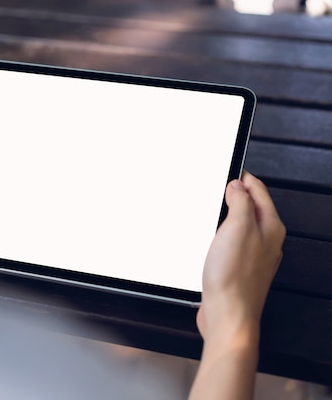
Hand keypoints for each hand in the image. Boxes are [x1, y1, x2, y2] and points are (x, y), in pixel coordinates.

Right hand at [197, 171, 285, 340]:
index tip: (231, 168)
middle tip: (221, 185)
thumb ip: (241, 202)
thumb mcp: (237, 227)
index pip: (260, 192)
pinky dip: (223, 235)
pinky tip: (212, 239)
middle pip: (253, 209)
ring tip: (216, 207)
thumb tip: (238, 186)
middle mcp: (267, 242)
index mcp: (271, 228)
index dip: (244, 177)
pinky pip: (233, 244)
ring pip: (243, 227)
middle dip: (237, 195)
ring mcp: (254, 257)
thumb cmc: (234, 277)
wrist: (228, 315)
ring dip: (228, 216)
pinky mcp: (239, 270)